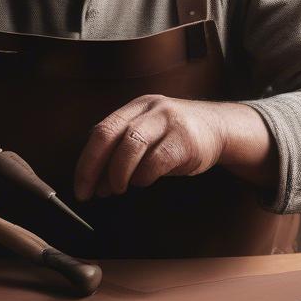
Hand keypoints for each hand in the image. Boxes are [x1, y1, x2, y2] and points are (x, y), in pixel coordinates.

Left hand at [73, 95, 227, 200]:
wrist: (219, 129)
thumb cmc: (176, 137)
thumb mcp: (147, 133)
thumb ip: (121, 150)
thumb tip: (95, 182)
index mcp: (135, 107)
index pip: (101, 131)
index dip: (86, 161)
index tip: (81, 187)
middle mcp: (149, 109)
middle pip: (110, 135)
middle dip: (95, 168)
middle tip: (91, 193)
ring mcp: (168, 121)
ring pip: (131, 145)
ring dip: (119, 173)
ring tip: (118, 189)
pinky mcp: (185, 140)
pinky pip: (156, 160)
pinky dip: (144, 176)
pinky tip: (143, 182)